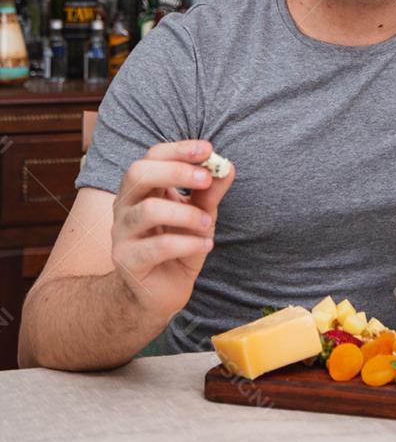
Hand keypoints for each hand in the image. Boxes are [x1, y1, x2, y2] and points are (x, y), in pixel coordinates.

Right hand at [111, 139, 234, 325]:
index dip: (178, 149)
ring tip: (208, 225)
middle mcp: (125, 205)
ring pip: (148, 210)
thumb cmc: (179, 245)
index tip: (207, 150)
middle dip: (176, 171)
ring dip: (186, 214)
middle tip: (206, 179)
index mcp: (142, 188)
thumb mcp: (200, 214)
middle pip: (139, 173)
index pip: (152, 156)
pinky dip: (188, 244)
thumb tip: (228, 167)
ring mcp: (122, 233)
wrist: (161, 291)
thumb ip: (209, 192)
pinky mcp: (127, 261)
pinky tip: (205, 246)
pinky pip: (157, 247)